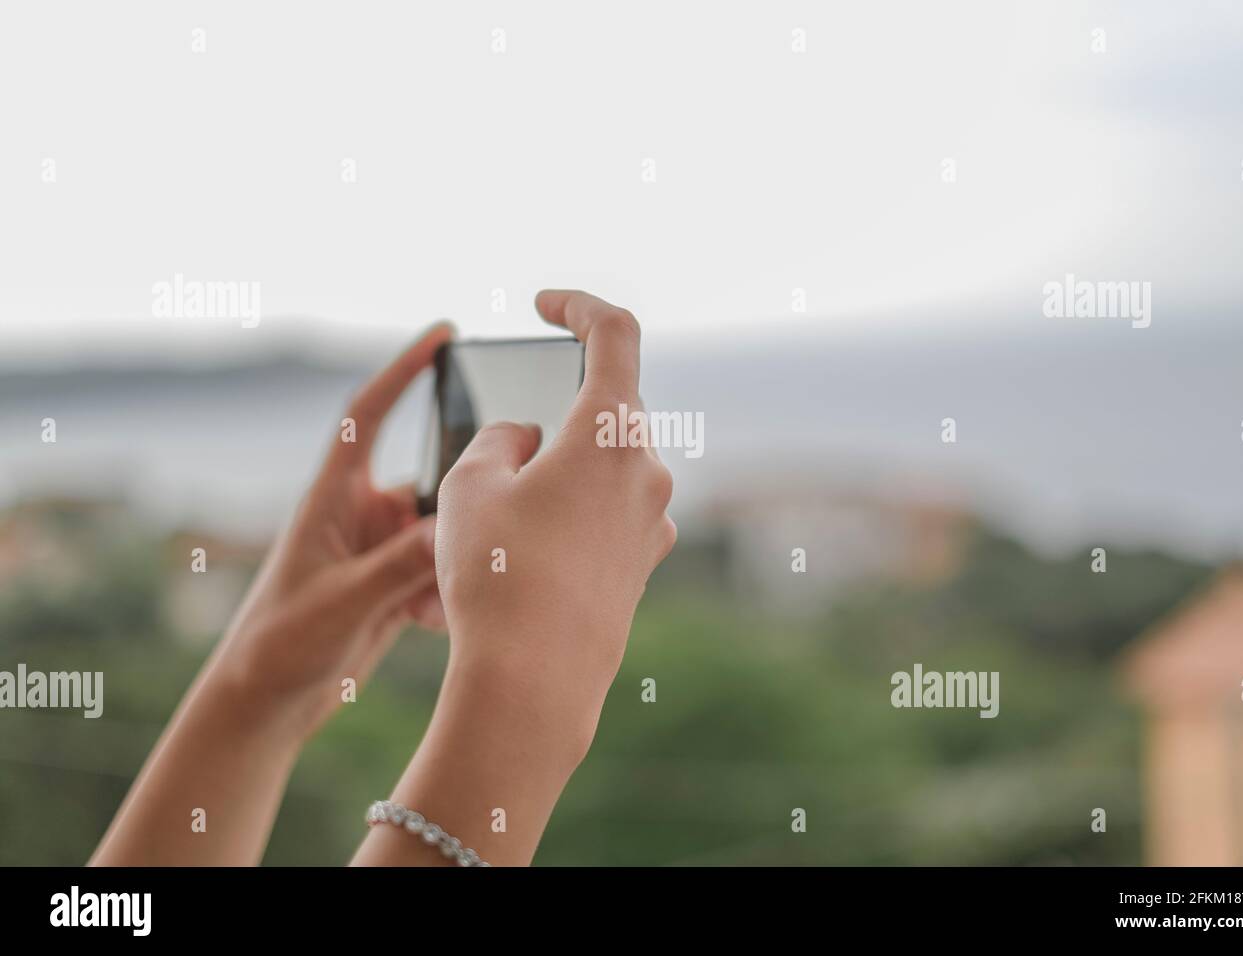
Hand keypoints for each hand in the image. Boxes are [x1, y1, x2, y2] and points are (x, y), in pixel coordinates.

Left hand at [212, 324, 452, 738]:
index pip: (370, 414)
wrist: (265, 704)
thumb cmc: (279, 645)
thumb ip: (399, 566)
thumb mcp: (341, 603)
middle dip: (461, 499)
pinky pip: (442, 571)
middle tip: (494, 514)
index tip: (444, 333)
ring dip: (454, 561)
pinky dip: (449, 593)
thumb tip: (459, 530)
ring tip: (448, 597)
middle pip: (430, 481)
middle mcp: (361, 514)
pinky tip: (435, 623)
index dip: (404, 369)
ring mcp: (381, 549)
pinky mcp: (395, 583)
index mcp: (332, 497)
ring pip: (444, 532)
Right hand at [433, 291, 675, 756]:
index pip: (616, 334)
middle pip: (604, 410)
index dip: (580, 305)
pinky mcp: (644, 564)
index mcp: (612, 433)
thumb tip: (527, 438)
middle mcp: (648, 472)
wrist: (533, 686)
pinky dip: (570, 511)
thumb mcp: (470, 486)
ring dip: (558, 470)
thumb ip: (499, 439)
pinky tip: (526, 554)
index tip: (545, 304)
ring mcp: (653, 522)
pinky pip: (607, 514)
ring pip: (602, 467)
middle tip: (496, 452)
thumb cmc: (497, 578)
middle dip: (551, 413)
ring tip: (500, 518)